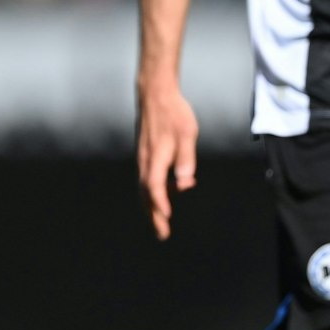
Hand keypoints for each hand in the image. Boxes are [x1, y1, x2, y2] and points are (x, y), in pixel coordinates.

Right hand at [138, 85, 198, 240]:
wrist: (155, 94)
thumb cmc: (173, 113)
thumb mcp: (187, 134)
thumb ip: (186, 159)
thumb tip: (185, 183)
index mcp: (156, 157)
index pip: (155, 186)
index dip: (161, 203)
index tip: (167, 217)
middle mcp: (145, 161)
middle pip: (146, 194)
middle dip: (154, 215)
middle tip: (162, 234)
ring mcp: (143, 158)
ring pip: (143, 188)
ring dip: (151, 207)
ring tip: (159, 221)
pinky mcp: (144, 154)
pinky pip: (145, 179)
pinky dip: (150, 193)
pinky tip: (161, 195)